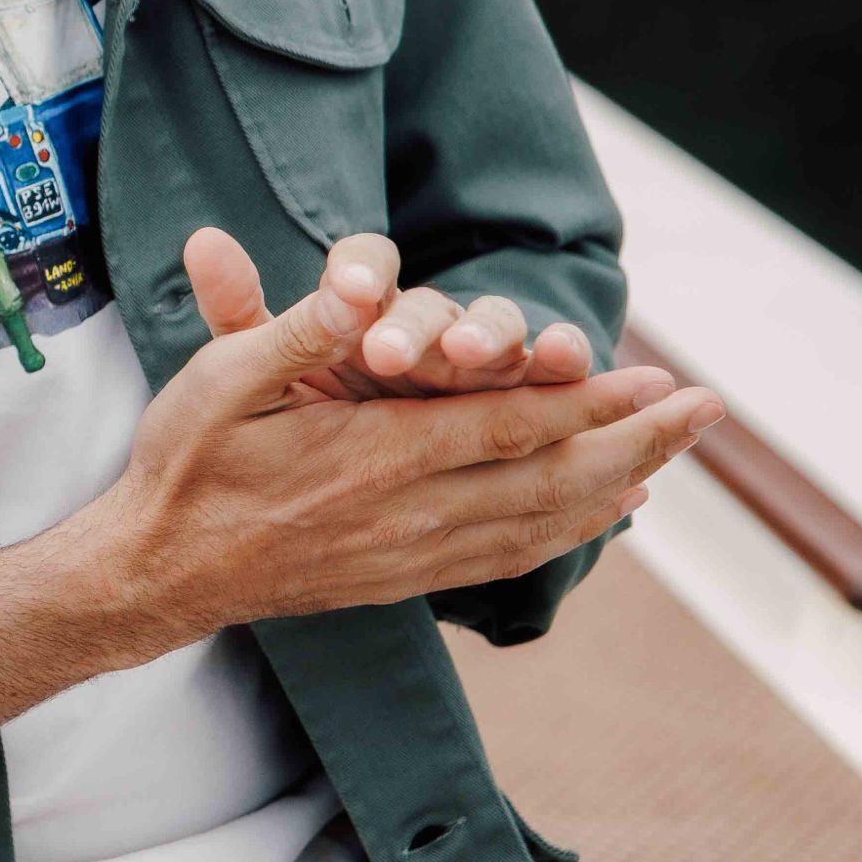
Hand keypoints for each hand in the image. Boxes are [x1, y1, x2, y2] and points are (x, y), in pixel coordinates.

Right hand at [80, 245, 720, 665]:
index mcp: (372, 454)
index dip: (592, 405)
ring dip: (616, 487)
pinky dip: (565, 534)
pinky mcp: (401, 577)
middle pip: (549, 479)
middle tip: (706, 413)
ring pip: (539, 524)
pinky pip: (506, 556)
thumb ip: (291, 326)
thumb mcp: (219, 379)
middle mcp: (407, 511)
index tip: (658, 379)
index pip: (510, 427)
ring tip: (675, 458)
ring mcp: (408, 553)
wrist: (155, 571)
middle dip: (636, 444)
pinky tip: (602, 515)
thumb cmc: (183, 465)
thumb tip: (353, 284)